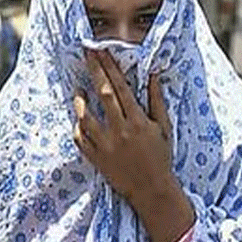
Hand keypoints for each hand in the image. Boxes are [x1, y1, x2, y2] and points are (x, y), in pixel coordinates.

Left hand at [74, 51, 194, 241]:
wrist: (151, 191)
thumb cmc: (160, 157)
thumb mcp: (164, 128)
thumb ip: (156, 100)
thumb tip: (152, 75)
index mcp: (138, 121)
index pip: (121, 87)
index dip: (111, 67)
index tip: (102, 51)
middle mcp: (120, 130)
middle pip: (103, 94)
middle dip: (94, 70)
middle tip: (86, 53)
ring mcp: (106, 145)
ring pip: (86, 116)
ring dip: (80, 99)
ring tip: (78, 87)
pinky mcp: (96, 158)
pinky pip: (80, 138)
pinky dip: (78, 126)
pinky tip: (80, 117)